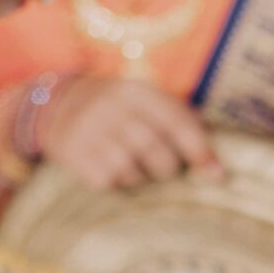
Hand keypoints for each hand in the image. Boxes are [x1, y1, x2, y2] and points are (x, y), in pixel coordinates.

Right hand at [39, 75, 220, 189]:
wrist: (56, 105)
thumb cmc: (119, 111)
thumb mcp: (146, 102)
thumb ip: (183, 123)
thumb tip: (217, 167)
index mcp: (136, 90)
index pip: (176, 122)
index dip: (199, 150)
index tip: (216, 174)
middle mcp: (111, 106)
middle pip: (157, 152)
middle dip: (167, 168)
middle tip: (163, 167)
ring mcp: (89, 130)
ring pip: (132, 172)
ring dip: (140, 177)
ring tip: (133, 165)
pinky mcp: (73, 153)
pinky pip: (108, 182)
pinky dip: (116, 182)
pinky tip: (110, 168)